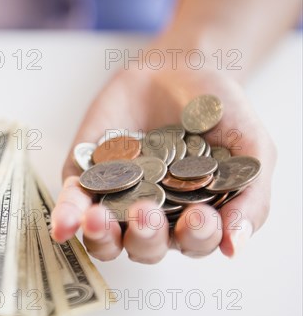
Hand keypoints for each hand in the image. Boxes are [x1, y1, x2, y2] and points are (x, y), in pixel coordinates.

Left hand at [51, 66, 276, 262]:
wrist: (179, 68)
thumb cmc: (217, 111)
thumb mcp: (250, 147)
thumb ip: (251, 195)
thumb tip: (235, 247)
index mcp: (194, 217)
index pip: (194, 242)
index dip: (196, 236)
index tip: (200, 215)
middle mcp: (154, 217)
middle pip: (146, 246)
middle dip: (146, 235)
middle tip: (147, 212)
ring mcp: (116, 199)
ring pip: (106, 236)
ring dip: (101, 235)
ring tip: (100, 220)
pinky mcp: (85, 178)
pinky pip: (74, 202)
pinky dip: (68, 214)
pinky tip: (64, 224)